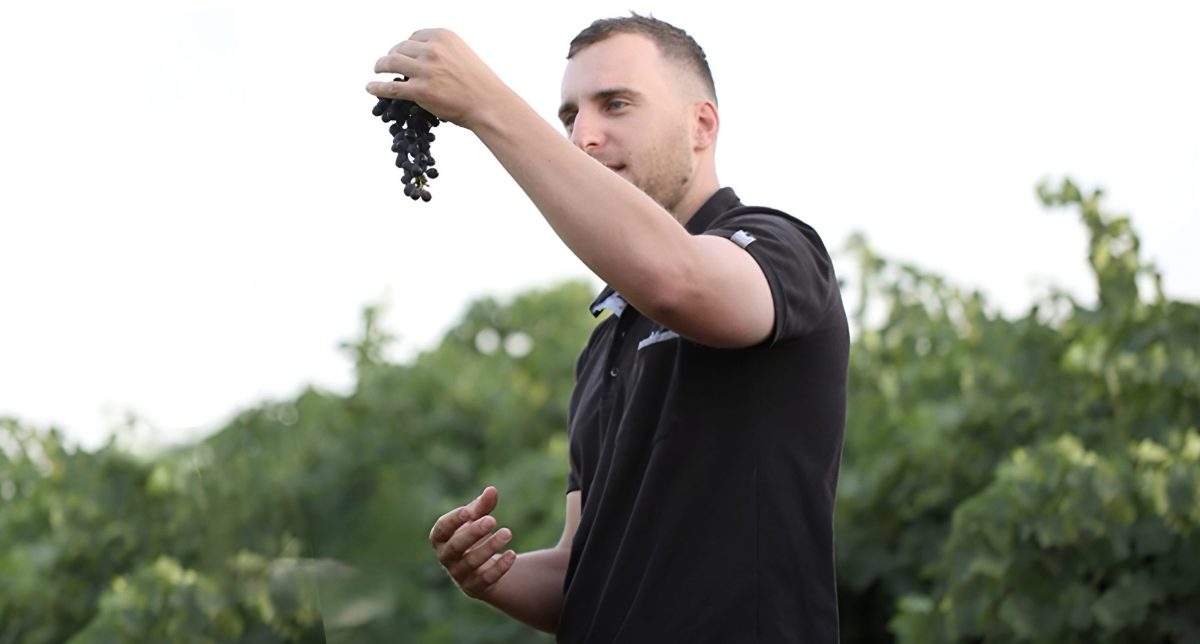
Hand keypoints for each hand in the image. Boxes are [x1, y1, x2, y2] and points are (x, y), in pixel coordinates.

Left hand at [367, 29, 512, 128]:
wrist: (489, 104)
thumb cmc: (479, 84)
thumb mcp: (461, 54)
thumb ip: (440, 51)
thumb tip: (416, 57)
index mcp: (442, 36)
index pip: (414, 36)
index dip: (405, 46)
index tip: (401, 53)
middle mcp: (432, 49)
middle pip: (400, 48)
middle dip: (391, 56)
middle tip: (386, 63)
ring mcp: (425, 70)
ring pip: (391, 63)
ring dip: (380, 66)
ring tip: (377, 70)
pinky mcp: (420, 91)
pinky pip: (390, 88)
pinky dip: (376, 87)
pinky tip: (370, 88)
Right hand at [429, 486, 516, 598]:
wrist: (481, 567)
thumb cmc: (474, 536)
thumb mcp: (477, 520)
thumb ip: (482, 506)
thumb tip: (491, 490)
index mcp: (441, 538)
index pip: (441, 529)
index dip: (453, 521)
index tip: (468, 511)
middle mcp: (446, 557)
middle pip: (455, 546)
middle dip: (473, 533)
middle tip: (492, 520)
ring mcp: (458, 574)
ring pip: (471, 562)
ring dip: (490, 547)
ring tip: (507, 532)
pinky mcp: (474, 587)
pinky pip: (486, 579)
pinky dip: (500, 567)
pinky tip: (512, 554)